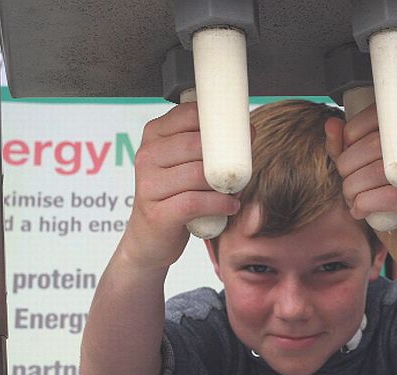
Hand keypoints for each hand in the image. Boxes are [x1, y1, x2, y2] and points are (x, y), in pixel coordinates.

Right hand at [120, 102, 241, 269]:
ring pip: (198, 174)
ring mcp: (148, 185)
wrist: (149, 237)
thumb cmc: (173, 196)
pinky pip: (196, 202)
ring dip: (224, 184)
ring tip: (234, 191)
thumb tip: (249, 131)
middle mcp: (147, 156)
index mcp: (154, 135)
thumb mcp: (184, 164)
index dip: (220, 123)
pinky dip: (219, 204)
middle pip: (196, 145)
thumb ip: (206, 146)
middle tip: (241, 169)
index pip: (189, 115)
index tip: (243, 133)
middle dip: (225, 157)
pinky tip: (230, 206)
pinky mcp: (157, 213)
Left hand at [325, 104, 396, 276]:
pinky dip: (365, 204)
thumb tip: (331, 125)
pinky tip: (360, 211)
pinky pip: (389, 197)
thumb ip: (346, 150)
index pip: (383, 116)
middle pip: (377, 144)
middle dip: (349, 164)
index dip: (354, 130)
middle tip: (345, 181)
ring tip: (352, 199)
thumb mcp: (362, 174)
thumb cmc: (389, 207)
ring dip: (353, 187)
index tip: (345, 148)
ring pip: (379, 172)